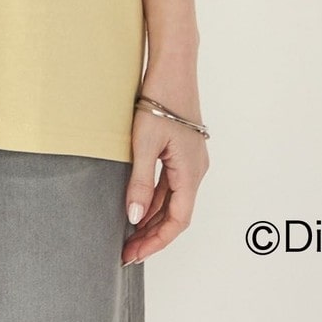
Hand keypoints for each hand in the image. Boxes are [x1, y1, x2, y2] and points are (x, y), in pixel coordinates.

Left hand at [120, 94, 209, 265]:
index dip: (156, 241)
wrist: (173, 66)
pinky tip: (136, 203)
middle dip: (151, 234)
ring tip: (127, 234)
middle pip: (175, 214)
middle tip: (126, 251)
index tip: (134, 254)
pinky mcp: (182, 150)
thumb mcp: (144, 143)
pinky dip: (154, 197)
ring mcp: (190, 160)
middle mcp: (195, 170)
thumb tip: (134, 217)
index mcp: (191, 173)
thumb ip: (140, 182)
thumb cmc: (161, 99)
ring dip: (151, 217)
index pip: (177, 221)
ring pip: (172, 200)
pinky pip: (169, 183)